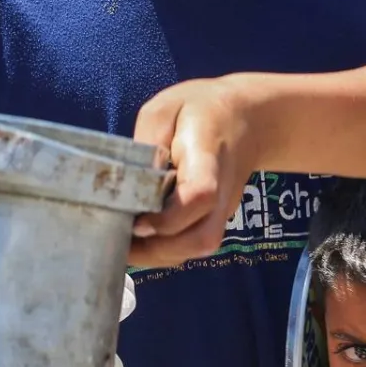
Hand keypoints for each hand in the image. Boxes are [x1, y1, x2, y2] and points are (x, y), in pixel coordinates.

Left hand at [130, 78, 258, 267]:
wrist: (247, 121)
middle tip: (118, 241)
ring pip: (197, 249)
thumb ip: (145, 145)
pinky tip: (139, 242)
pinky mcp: (215, 220)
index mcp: (208, 159)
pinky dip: (164, 253)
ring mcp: (222, 212)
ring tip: (123, 244)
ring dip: (158, 255)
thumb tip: (127, 182)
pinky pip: (192, 247)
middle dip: (157, 249)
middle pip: (201, 238)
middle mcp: (222, 193)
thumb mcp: (164, 111)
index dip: (168, 217)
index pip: (199, 196)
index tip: (136, 222)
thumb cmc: (200, 111)